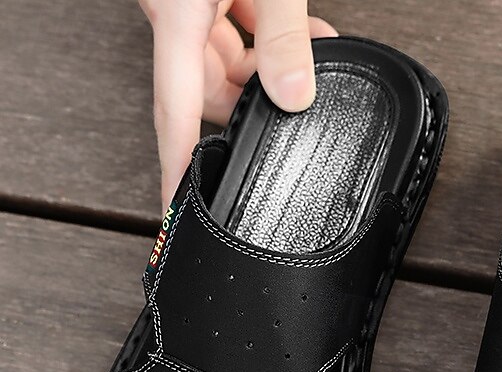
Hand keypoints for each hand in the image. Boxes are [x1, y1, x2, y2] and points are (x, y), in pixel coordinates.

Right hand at [139, 0, 336, 208]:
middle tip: (297, 104)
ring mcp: (190, 0)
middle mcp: (176, 13)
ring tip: (313, 54)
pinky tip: (304, 34)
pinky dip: (269, 37)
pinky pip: (234, 27)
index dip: (178, 168)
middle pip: (208, 91)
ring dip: (270, 67)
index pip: (174, 115)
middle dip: (256, 103)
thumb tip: (295, 95)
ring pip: (225, 61)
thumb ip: (283, 35)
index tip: (179, 208)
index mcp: (176, 15)